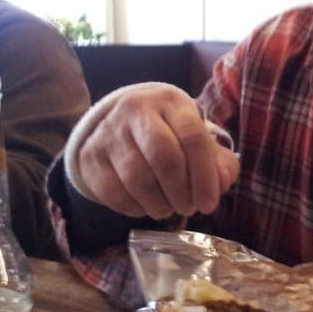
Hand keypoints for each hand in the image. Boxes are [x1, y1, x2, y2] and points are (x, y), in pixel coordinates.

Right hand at [75, 84, 239, 219]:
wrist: (120, 122)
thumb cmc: (169, 134)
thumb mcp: (197, 139)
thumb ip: (218, 162)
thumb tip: (222, 183)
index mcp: (170, 102)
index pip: (192, 137)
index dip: (204, 176)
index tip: (209, 204)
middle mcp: (136, 110)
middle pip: (163, 157)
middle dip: (181, 191)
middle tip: (189, 208)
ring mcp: (109, 132)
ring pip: (137, 177)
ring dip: (159, 203)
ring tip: (169, 209)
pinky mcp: (90, 155)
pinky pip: (113, 192)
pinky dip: (135, 208)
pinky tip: (146, 207)